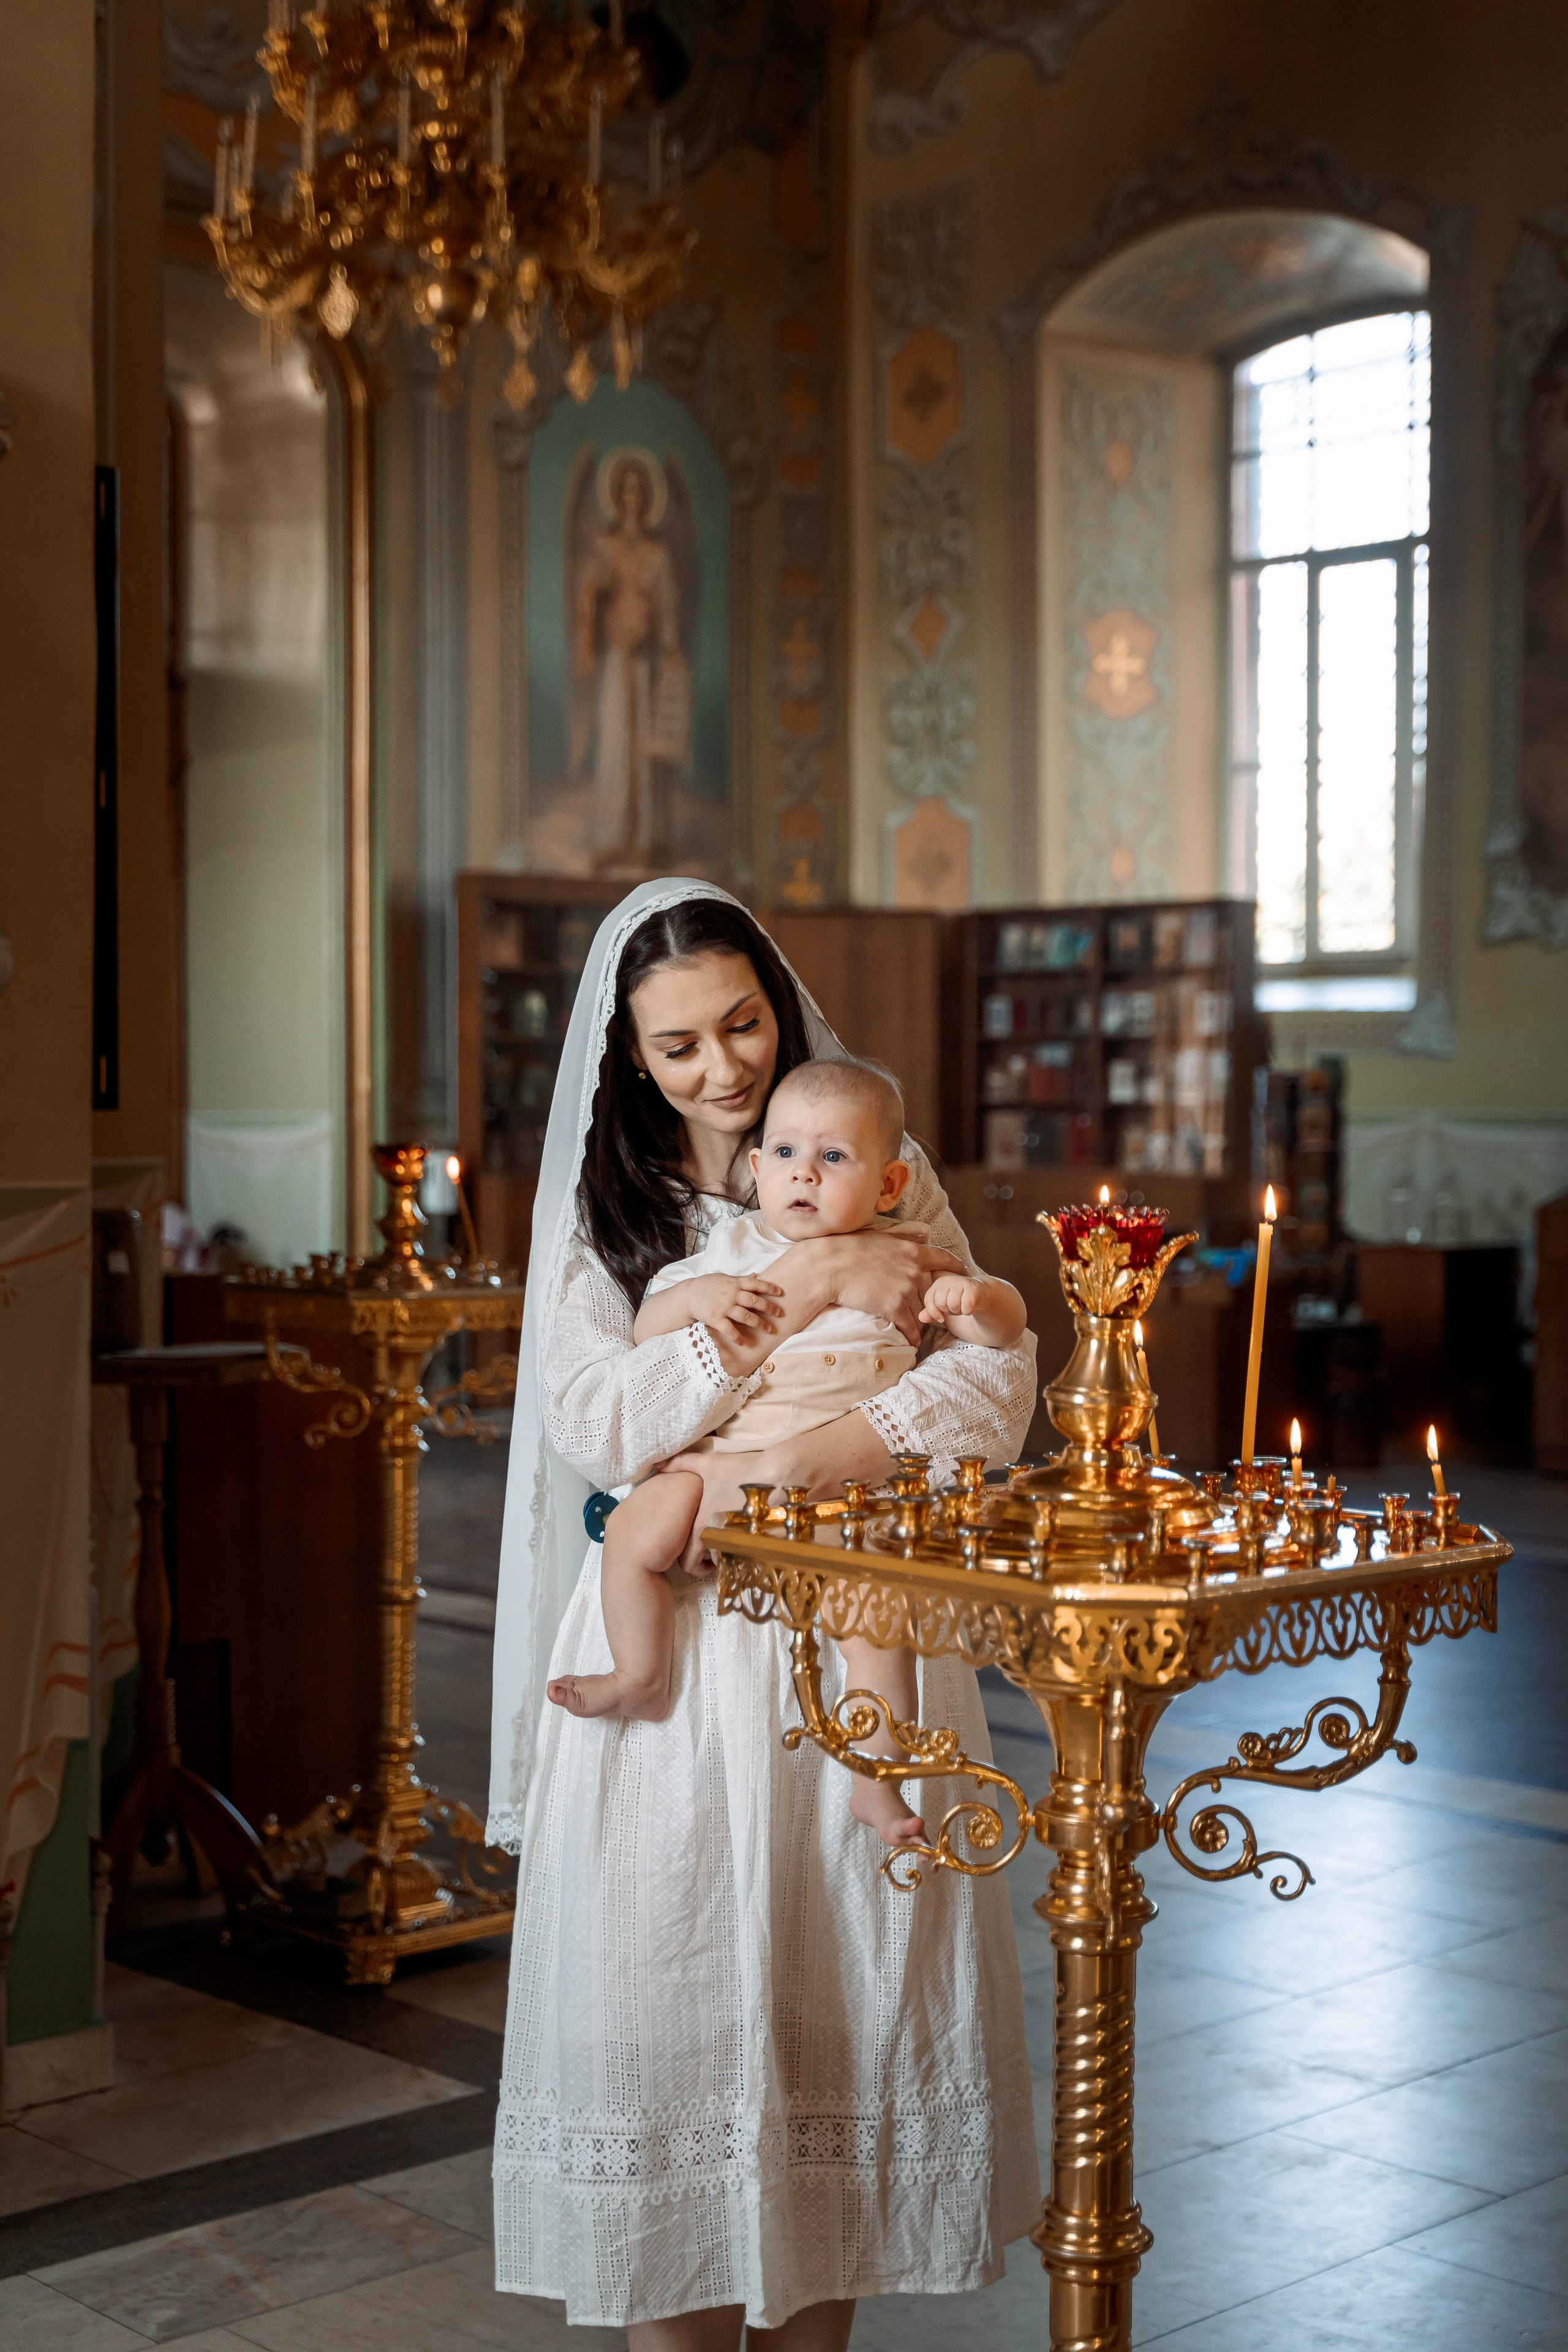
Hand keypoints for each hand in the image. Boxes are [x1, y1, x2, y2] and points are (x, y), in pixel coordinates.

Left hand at [656, 1449, 768, 1574]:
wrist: (780, 1473)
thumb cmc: (742, 1469)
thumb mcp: (709, 1463)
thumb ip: (682, 1463)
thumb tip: (659, 1465)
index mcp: (702, 1526)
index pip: (688, 1561)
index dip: (692, 1560)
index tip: (701, 1553)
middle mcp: (718, 1539)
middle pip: (710, 1563)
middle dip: (713, 1557)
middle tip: (720, 1544)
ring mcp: (740, 1546)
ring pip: (730, 1563)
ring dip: (732, 1555)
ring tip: (738, 1539)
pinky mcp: (761, 1549)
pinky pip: (750, 1562)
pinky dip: (750, 1555)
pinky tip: (754, 1540)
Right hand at [679, 1272, 782, 1348]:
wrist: (689, 1295)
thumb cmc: (708, 1285)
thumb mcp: (725, 1278)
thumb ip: (740, 1279)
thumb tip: (756, 1275)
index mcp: (735, 1283)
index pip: (756, 1284)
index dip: (769, 1288)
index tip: (781, 1293)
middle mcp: (731, 1295)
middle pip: (754, 1301)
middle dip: (769, 1308)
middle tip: (780, 1314)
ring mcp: (724, 1307)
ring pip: (746, 1316)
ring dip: (759, 1323)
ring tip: (770, 1329)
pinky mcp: (716, 1319)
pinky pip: (729, 1329)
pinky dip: (737, 1337)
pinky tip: (744, 1342)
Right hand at [795, 1232, 961, 1345]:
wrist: (831, 1266)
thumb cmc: (850, 1248)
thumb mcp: (882, 1237)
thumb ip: (906, 1238)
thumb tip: (924, 1234)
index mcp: (913, 1251)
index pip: (945, 1259)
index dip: (956, 1268)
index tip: (961, 1274)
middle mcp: (914, 1271)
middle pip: (931, 1292)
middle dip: (932, 1302)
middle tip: (933, 1310)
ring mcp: (905, 1291)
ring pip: (920, 1311)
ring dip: (920, 1321)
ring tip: (919, 1329)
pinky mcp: (894, 1309)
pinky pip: (909, 1327)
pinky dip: (911, 1336)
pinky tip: (911, 1342)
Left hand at [919, 1273, 985, 1326]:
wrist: (983, 1296)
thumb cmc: (960, 1301)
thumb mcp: (942, 1308)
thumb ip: (931, 1312)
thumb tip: (921, 1318)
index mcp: (937, 1283)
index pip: (929, 1300)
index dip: (935, 1312)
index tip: (942, 1315)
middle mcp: (947, 1280)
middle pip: (941, 1303)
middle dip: (949, 1311)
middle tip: (957, 1307)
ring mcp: (960, 1281)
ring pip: (953, 1304)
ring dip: (959, 1311)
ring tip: (963, 1306)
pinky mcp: (973, 1287)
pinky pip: (965, 1306)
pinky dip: (968, 1311)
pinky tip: (971, 1307)